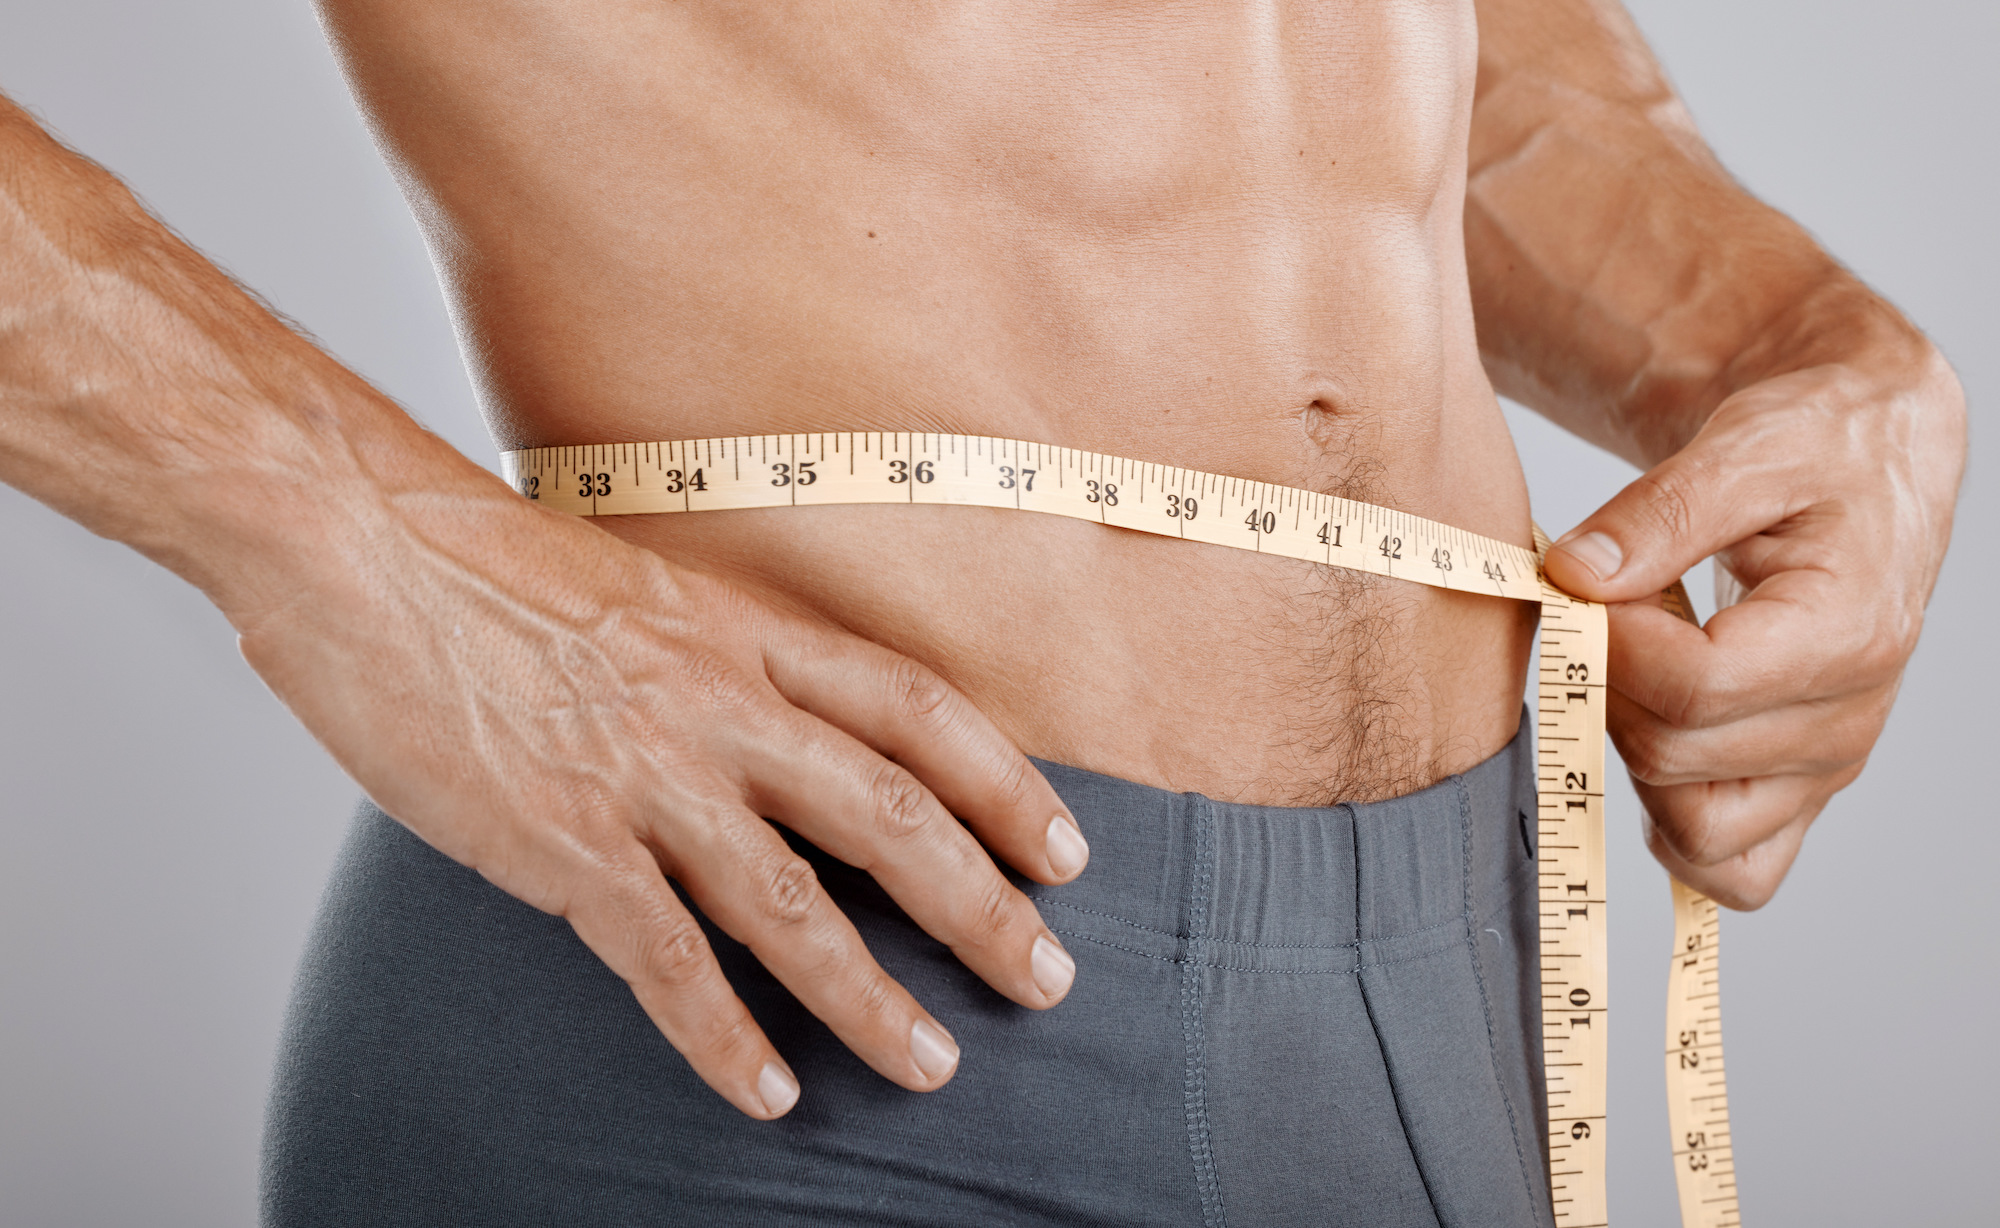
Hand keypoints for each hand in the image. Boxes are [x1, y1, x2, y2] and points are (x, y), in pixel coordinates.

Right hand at [227, 479, 1088, 1118]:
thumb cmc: (483, 559)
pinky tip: (766, 1092)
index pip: (917, 710)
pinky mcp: (561, 838)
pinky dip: (721, 1034)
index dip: (1005, 785)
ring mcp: (645, 773)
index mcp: (746, 630)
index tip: (1065, 848)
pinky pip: (665, 958)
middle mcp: (719, 701)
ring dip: (874, 996)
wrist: (356, 537)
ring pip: (795, 904)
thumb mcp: (640, 585)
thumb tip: (763, 721)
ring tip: (933, 1063)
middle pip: (890, 815)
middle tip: (1047, 978)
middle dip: (982, 907)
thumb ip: (713, 655)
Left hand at [1541, 342, 1964, 907]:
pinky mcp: (1796, 789)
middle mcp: (1846, 720)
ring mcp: (1823, 767)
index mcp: (1847, 634)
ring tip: (1639, 663)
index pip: (1693, 687)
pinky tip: (1648, 731)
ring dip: (1629, 753)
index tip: (1585, 580)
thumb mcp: (1747, 443)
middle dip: (1608, 683)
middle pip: (1673, 757)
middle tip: (1611, 606)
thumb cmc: (1818, 444)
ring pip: (1695, 835)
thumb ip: (1659, 511)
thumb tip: (1572, 575)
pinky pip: (1729, 869)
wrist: (1870, 461)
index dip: (1611, 642)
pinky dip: (1670, 823)